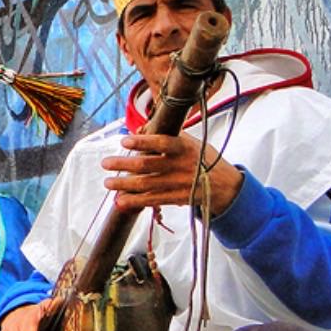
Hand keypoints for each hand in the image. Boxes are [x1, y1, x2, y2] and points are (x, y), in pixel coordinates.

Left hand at [102, 133, 243, 213]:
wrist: (224, 185)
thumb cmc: (202, 158)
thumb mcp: (191, 142)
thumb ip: (167, 135)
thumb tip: (140, 129)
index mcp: (185, 148)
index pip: (162, 143)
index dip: (143, 141)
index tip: (124, 141)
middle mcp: (181, 166)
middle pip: (147, 164)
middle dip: (123, 164)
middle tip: (105, 163)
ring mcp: (178, 184)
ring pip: (146, 184)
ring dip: (124, 184)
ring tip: (107, 183)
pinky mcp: (177, 199)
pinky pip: (152, 200)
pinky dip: (135, 201)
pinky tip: (120, 201)